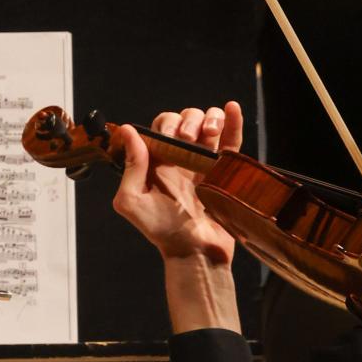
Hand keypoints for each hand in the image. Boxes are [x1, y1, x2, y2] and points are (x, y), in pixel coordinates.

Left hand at [112, 101, 243, 263]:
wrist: (196, 252)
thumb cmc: (162, 232)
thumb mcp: (133, 202)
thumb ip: (131, 167)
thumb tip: (129, 131)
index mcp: (157, 164)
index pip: (161, 128)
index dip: (166, 125)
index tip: (170, 136)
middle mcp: (180, 160)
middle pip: (187, 120)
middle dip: (189, 120)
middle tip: (189, 139)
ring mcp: (204, 164)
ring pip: (209, 125)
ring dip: (210, 120)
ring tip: (210, 134)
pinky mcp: (225, 171)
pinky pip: (231, 140)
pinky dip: (233, 121)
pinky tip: (232, 109)